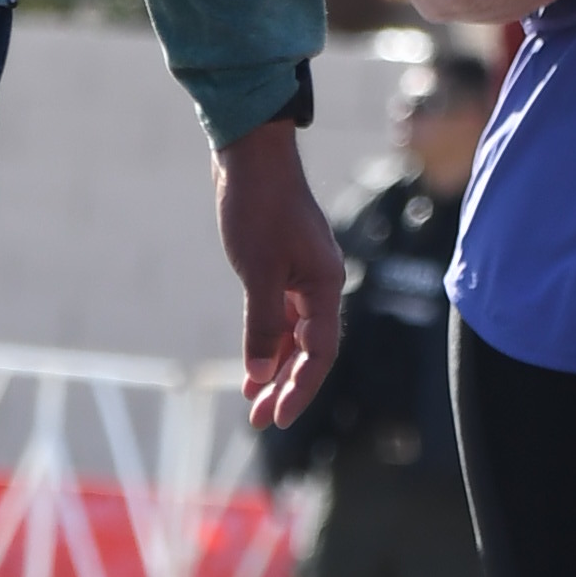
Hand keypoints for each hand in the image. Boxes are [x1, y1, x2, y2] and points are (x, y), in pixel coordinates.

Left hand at [217, 114, 348, 432]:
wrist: (250, 154)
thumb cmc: (258, 206)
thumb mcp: (258, 271)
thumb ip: (261, 325)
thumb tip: (259, 376)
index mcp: (325, 285)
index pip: (319, 353)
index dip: (300, 389)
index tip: (278, 419)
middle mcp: (320, 284)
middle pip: (309, 350)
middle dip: (286, 388)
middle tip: (260, 422)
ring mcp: (302, 276)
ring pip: (293, 336)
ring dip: (274, 369)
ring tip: (254, 404)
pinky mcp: (282, 267)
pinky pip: (281, 317)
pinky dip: (268, 342)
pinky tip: (253, 366)